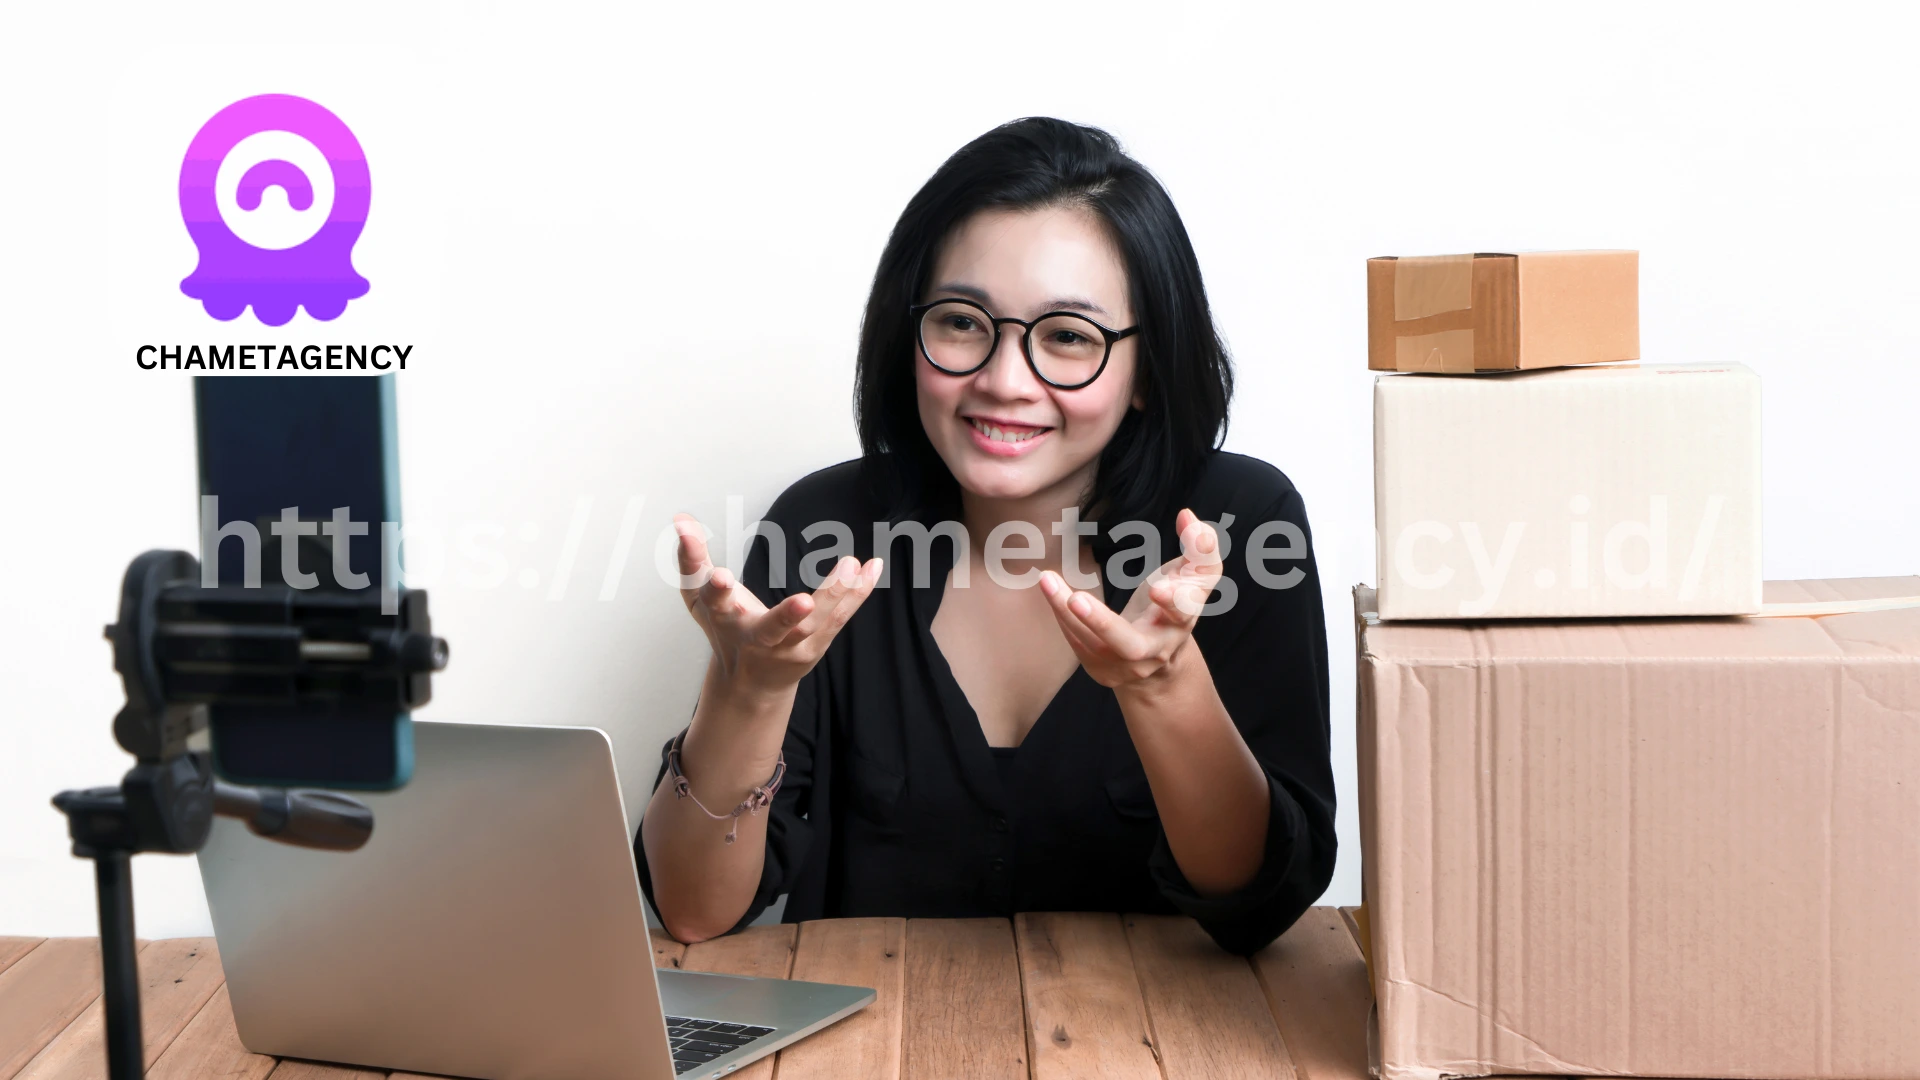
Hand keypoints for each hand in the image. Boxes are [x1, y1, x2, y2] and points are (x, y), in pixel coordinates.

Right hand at [674, 513, 881, 697]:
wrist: (748, 683)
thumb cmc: (725, 631)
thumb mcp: (698, 597)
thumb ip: (691, 558)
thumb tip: (681, 519)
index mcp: (724, 620)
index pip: (715, 602)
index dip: (714, 588)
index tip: (718, 575)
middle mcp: (757, 639)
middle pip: (772, 630)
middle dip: (785, 618)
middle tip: (803, 601)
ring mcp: (789, 647)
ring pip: (815, 624)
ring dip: (835, 595)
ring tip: (851, 564)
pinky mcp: (816, 645)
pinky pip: (840, 618)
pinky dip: (857, 594)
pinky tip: (872, 567)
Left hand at [1037, 508, 1222, 689]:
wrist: (1161, 663)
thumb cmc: (1175, 606)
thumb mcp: (1195, 578)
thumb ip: (1200, 547)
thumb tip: (1187, 515)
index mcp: (1181, 620)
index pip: (1184, 611)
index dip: (1175, 601)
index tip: (1159, 589)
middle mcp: (1155, 649)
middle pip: (1131, 646)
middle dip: (1103, 624)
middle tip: (1077, 600)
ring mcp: (1125, 665)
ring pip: (1093, 644)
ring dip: (1067, 613)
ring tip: (1048, 579)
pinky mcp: (1102, 669)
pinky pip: (1078, 643)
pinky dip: (1062, 615)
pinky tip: (1050, 588)